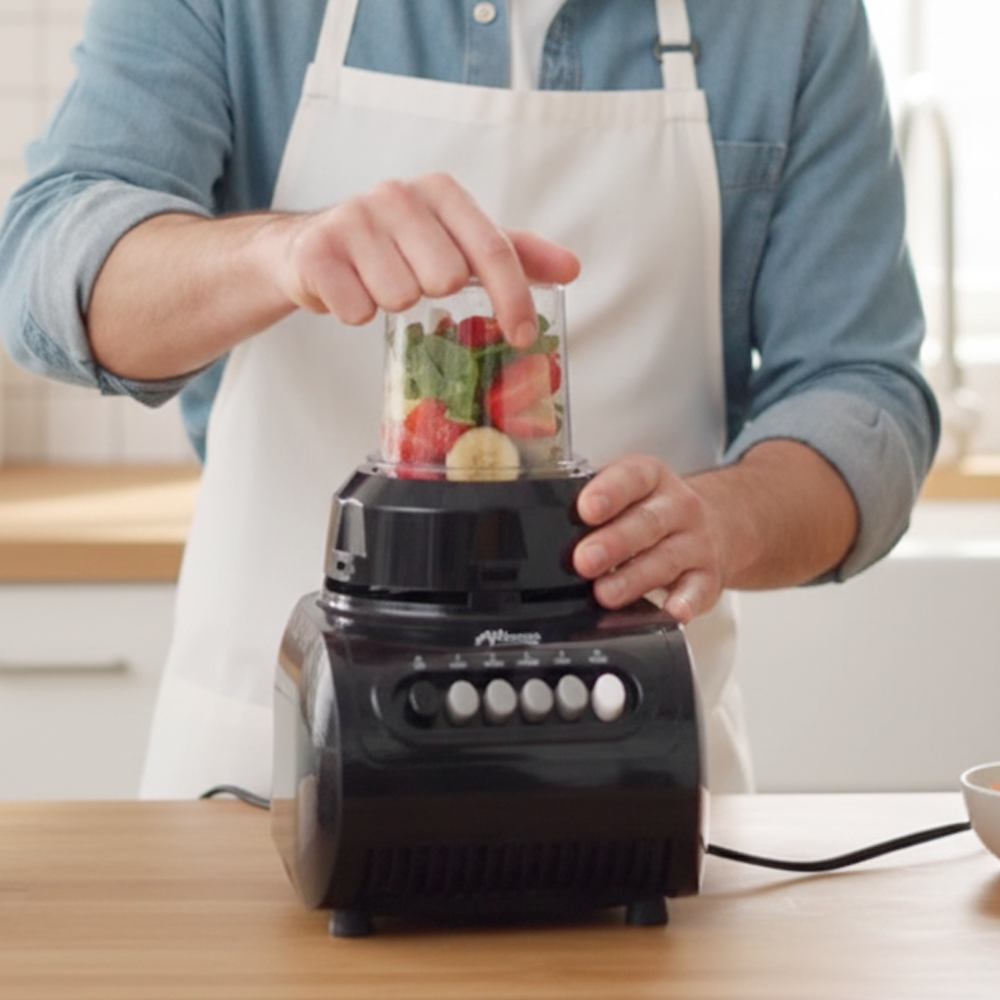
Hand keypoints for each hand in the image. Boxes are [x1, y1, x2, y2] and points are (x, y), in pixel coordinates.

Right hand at [278, 172, 580, 345]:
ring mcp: (354, 219)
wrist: (312, 248)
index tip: (522, 336)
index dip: (513, 298)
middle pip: (447, 279)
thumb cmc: (397, 246)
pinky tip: (350, 291)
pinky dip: (357, 313)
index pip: (493, 249)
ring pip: (401, 298)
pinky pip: (358, 311)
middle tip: (413, 282)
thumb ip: (513, 253)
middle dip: (433, 295)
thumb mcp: (457, 242)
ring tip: (377, 284)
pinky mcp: (318, 251)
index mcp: (440, 191)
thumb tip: (572, 269)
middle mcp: (398, 195)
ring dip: (392, 305)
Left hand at [572, 454, 725, 623]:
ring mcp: (696, 542)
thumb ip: (594, 506)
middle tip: (584, 560)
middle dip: (613, 543)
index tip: (586, 509)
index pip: (632, 478)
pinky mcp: (707, 576)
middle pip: (647, 523)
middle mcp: (678, 507)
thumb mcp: (626, 492)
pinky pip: (698, 590)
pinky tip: (671, 611)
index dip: (609, 492)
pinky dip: (685, 602)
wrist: (718, 521)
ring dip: (634, 578)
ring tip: (606, 593)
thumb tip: (551, 528)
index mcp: (651, 477)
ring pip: (666, 558)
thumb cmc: (652, 509)